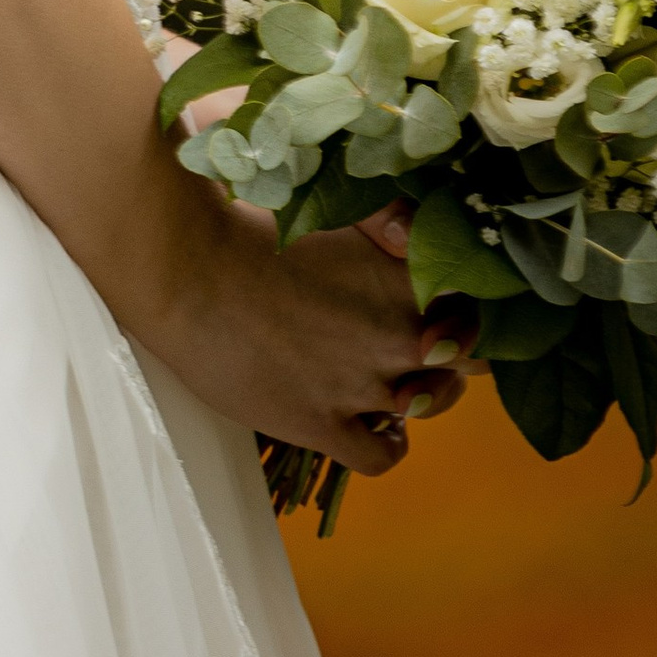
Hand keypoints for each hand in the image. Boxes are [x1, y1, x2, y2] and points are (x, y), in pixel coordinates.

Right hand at [143, 197, 469, 476]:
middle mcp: (397, 335)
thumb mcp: (331, 200)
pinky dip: (383, 444)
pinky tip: (367, 423)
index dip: (461, 300)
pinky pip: (382, 456)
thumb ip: (390, 213)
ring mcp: (362, 387)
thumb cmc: (248, 219)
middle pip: (464, 358)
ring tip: (386, 375)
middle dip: (446, 348)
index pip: (475, 299)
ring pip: (429, 405)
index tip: (438, 299)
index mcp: (405, 274)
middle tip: (411, 335)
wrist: (182, 268)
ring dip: (417, 392)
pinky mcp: (323, 426)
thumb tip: (418, 230)